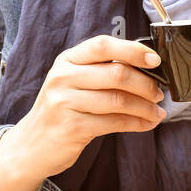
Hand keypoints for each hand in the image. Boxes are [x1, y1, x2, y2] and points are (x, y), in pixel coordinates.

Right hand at [0, 35, 166, 180]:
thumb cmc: (62, 109)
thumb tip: (147, 69)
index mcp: (67, 60)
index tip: (155, 60)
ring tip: (156, 112)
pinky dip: (137, 123)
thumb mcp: (73, 82)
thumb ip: (102, 71)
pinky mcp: (72, 127)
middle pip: (116, 73)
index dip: (133, 50)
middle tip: (158, 93)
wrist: (32, 145)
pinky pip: (114, 122)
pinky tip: (146, 123)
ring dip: (145, 107)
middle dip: (145, 84)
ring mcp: (65, 103)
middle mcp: (63, 77)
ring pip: (119, 100)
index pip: (103, 45)